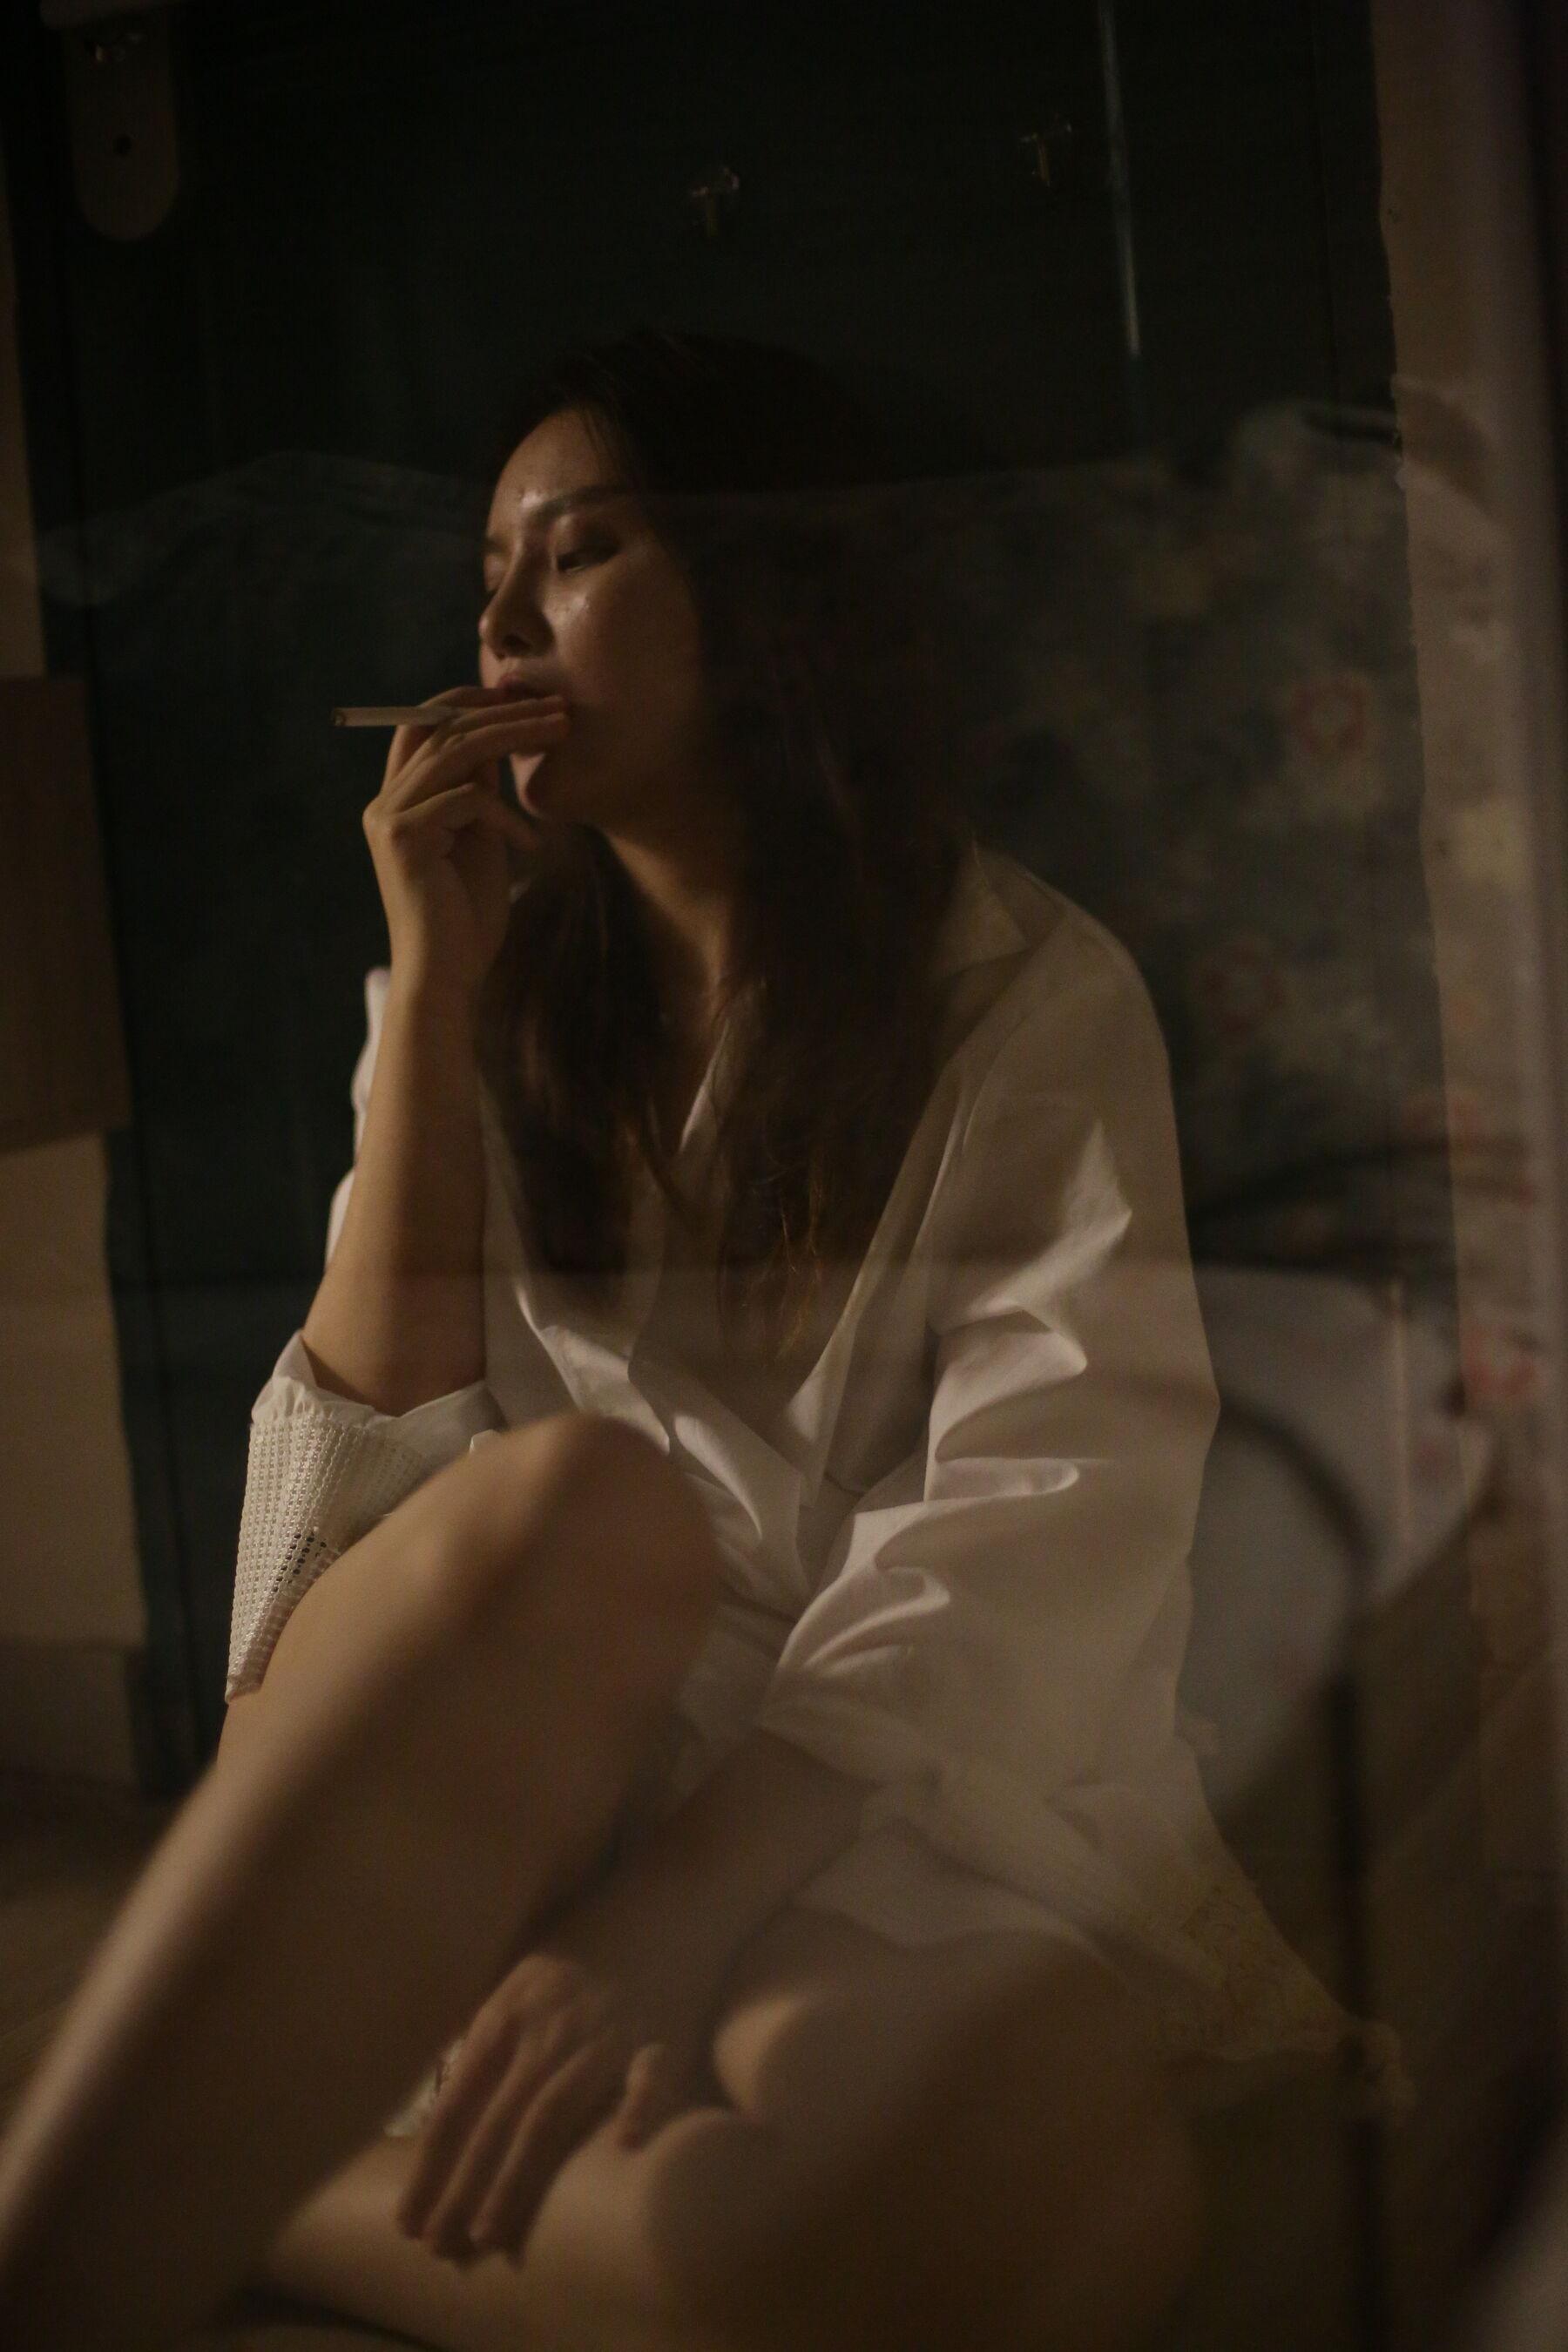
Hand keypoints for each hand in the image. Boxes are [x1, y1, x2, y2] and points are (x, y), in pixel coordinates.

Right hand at [361, 683, 571, 1004]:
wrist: (446, 977)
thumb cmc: (467, 918)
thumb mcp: (479, 840)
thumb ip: (477, 791)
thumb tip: (497, 736)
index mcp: (398, 799)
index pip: (424, 722)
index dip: (470, 699)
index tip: (522, 695)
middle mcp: (385, 802)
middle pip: (443, 726)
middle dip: (505, 710)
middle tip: (558, 706)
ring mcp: (389, 818)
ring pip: (456, 750)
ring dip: (516, 735)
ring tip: (562, 731)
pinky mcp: (404, 839)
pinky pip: (467, 800)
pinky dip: (507, 816)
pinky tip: (531, 845)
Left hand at [394, 1924, 713, 2266]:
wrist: (653, 1912)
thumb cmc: (577, 1963)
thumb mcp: (514, 1987)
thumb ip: (479, 2042)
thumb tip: (435, 2109)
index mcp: (506, 2017)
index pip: (457, 2103)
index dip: (431, 2164)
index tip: (407, 2221)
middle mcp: (547, 2031)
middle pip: (497, 2119)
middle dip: (463, 2187)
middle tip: (438, 2247)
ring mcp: (602, 2036)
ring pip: (553, 2112)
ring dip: (520, 2174)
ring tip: (489, 2232)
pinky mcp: (658, 2039)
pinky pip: (649, 2074)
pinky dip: (639, 2104)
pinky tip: (625, 2145)